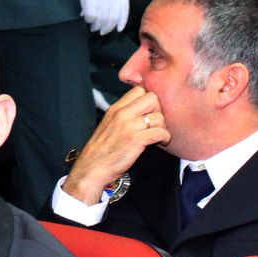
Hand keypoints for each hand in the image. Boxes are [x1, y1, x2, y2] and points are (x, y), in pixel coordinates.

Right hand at [60, 85, 168, 205]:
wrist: (92, 166)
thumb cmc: (101, 149)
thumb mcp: (108, 124)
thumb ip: (122, 115)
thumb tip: (140, 110)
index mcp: (115, 108)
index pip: (138, 90)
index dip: (148, 99)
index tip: (149, 111)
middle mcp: (122, 114)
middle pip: (152, 98)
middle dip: (158, 110)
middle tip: (155, 122)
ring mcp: (129, 126)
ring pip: (158, 116)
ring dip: (163, 126)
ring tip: (158, 135)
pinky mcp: (136, 140)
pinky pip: (160, 132)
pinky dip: (165, 137)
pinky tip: (161, 142)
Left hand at [77, 0, 129, 33]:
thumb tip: (83, 14)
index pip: (91, 14)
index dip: (89, 20)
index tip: (87, 20)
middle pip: (102, 19)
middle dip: (97, 26)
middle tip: (94, 29)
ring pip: (113, 19)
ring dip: (108, 28)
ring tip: (104, 31)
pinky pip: (125, 13)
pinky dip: (122, 23)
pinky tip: (118, 29)